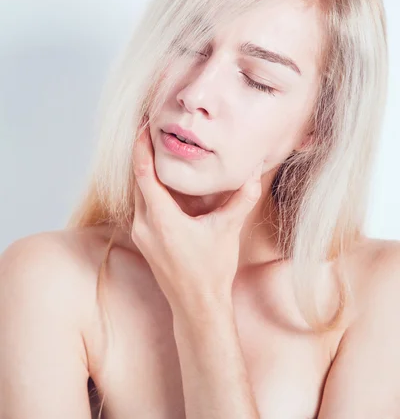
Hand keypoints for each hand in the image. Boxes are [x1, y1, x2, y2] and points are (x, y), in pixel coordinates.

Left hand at [132, 123, 263, 311]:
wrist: (197, 306)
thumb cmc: (211, 271)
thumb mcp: (227, 231)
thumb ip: (241, 199)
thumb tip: (254, 173)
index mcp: (162, 220)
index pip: (143, 174)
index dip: (141, 148)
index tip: (144, 127)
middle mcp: (145, 225)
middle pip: (137, 179)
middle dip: (142, 153)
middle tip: (151, 130)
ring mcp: (141, 234)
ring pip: (137, 192)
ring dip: (144, 171)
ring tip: (155, 149)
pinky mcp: (144, 239)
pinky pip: (141, 205)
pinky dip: (148, 187)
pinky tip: (161, 180)